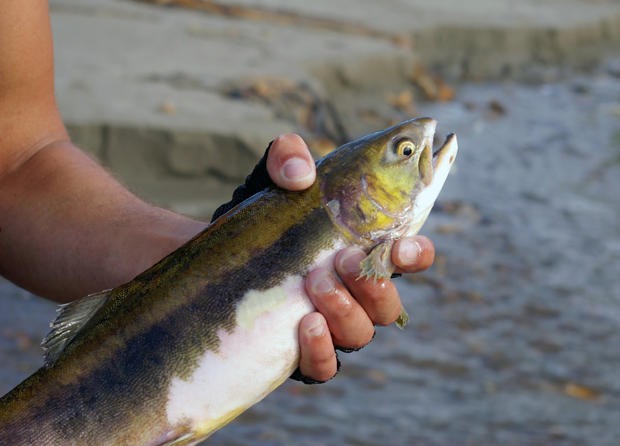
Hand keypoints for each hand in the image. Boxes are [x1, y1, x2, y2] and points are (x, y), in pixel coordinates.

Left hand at [266, 134, 434, 382]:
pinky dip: (321, 350)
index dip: (415, 254)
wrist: (216, 263)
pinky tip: (305, 325)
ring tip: (315, 283)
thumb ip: (287, 159)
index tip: (401, 245)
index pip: (404, 258)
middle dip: (375, 284)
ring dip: (346, 309)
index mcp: (359, 253)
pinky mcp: (300, 354)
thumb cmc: (261, 222)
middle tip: (344, 260)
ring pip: (361, 334)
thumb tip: (300, 173)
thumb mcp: (270, 184)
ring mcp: (329, 327)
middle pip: (388, 305)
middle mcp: (352, 295)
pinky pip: (326, 367)